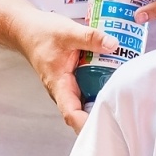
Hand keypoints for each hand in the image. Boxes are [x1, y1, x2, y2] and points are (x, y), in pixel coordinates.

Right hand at [13, 8, 114, 132]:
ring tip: (127, 100)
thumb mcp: (67, 32)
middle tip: (125, 113)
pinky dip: (103, 87)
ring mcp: (71, 86)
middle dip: (103, 115)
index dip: (87, 124)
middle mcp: (65, 91)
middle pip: (85, 113)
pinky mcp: (76, 79)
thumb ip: (90, 37)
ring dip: (105, 101)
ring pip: (89, 101)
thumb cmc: (41, 33)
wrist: (28, 29)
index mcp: (59, 85)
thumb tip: (113, 44)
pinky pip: (91, 88)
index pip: (72, 114)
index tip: (105, 126)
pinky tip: (118, 81)